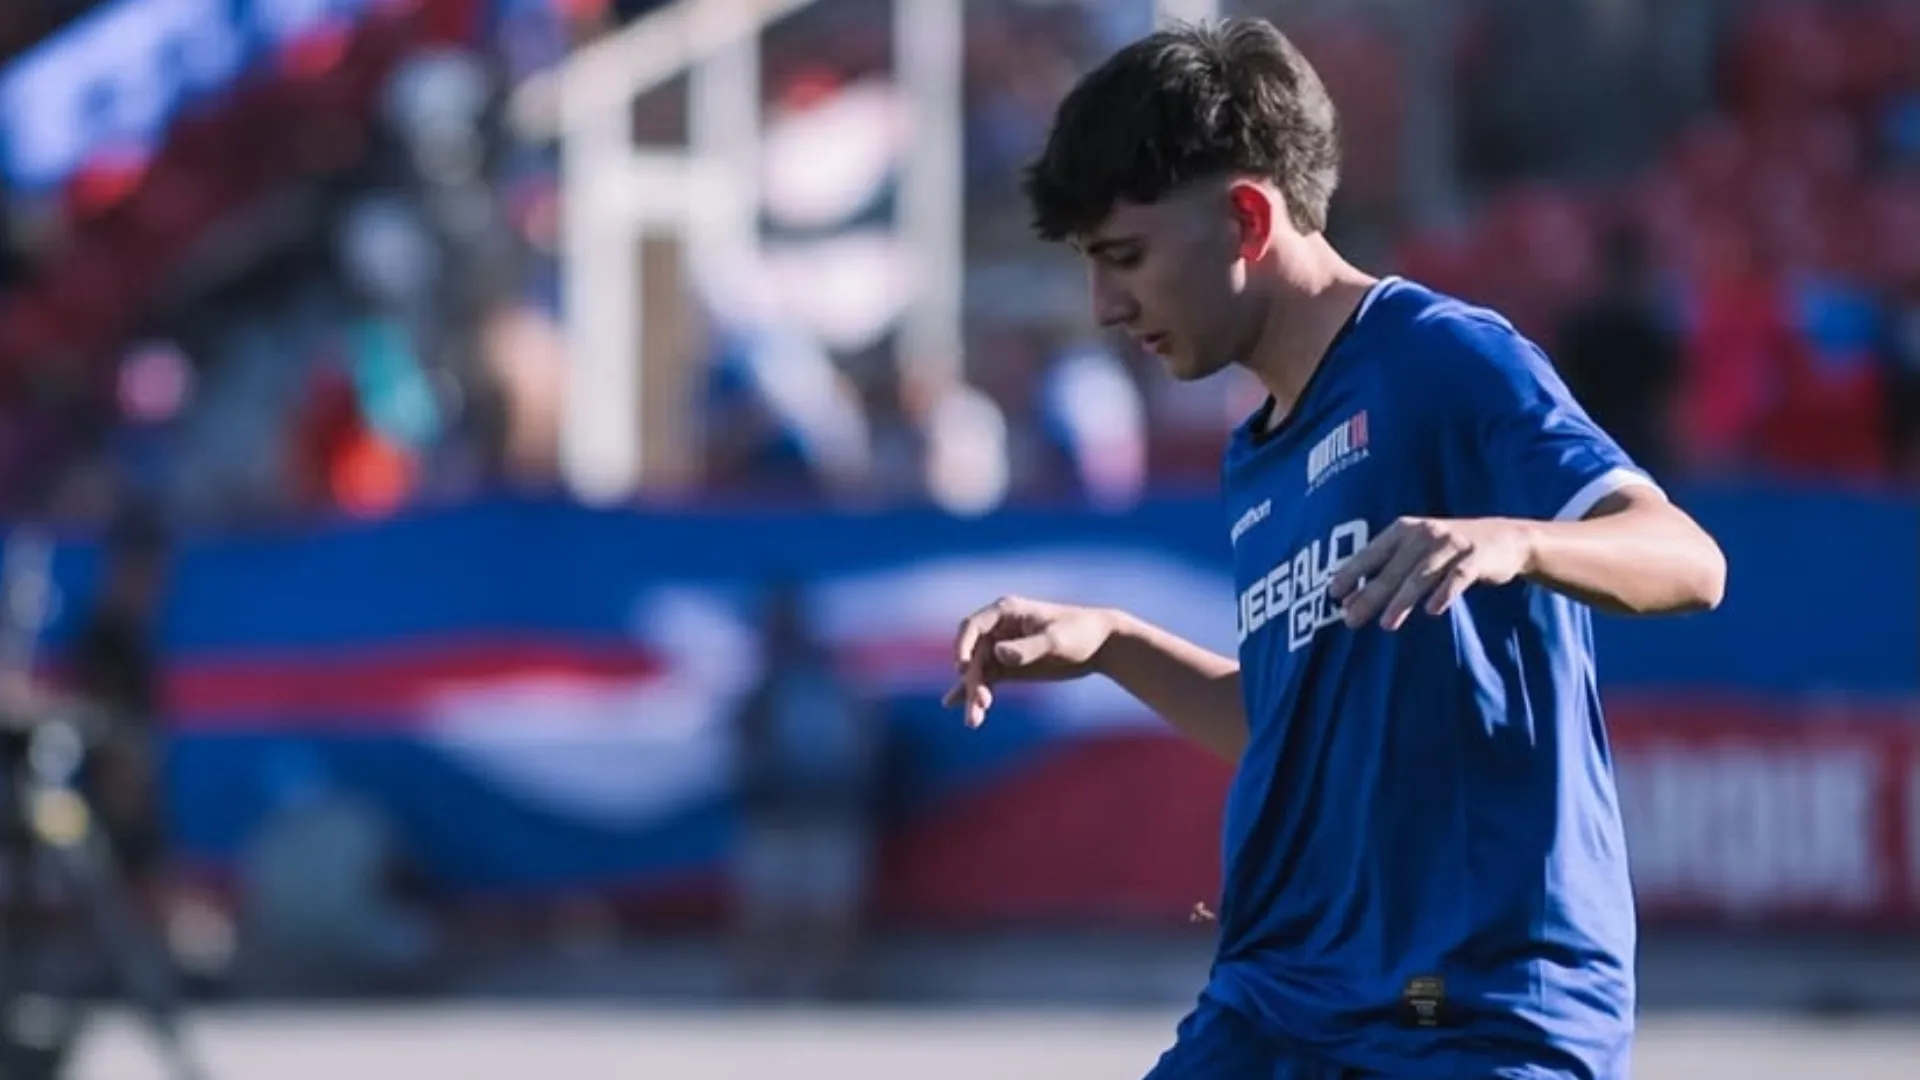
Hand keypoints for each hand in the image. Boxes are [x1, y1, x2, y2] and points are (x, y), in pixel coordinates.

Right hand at [942, 596, 1118, 727]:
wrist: (1101, 644)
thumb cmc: (1080, 633)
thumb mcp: (1056, 641)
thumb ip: (1028, 648)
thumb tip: (997, 653)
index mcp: (1006, 612)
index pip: (972, 627)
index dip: (962, 646)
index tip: (961, 668)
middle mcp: (998, 629)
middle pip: (973, 655)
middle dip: (972, 681)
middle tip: (980, 705)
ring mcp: (1002, 648)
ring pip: (978, 672)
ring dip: (973, 694)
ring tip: (973, 722)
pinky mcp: (1009, 666)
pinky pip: (986, 680)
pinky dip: (974, 693)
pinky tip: (959, 708)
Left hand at [1328, 517, 1532, 630]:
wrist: (1505, 538)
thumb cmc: (1448, 550)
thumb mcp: (1414, 553)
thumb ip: (1384, 571)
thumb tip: (1346, 601)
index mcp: (1403, 530)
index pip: (1371, 552)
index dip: (1352, 572)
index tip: (1332, 595)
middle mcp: (1424, 533)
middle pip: (1393, 568)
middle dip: (1370, 595)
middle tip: (1351, 620)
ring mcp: (1451, 543)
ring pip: (1421, 574)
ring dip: (1402, 600)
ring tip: (1387, 625)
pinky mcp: (1475, 557)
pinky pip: (1458, 577)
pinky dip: (1444, 593)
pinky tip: (1433, 611)